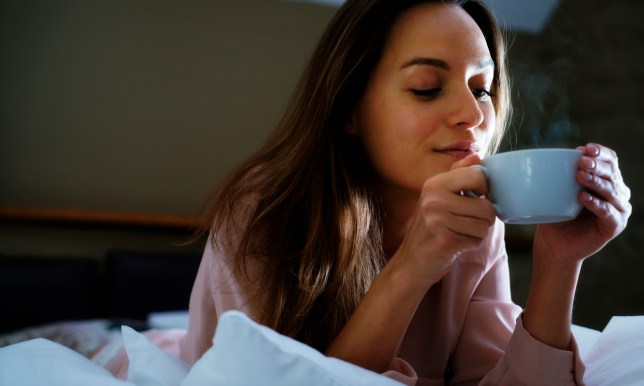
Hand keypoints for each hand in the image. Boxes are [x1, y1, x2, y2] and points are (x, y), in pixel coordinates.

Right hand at [391, 154, 496, 286]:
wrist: (410, 262)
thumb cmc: (429, 229)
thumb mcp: (439, 196)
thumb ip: (458, 175)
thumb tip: (477, 155)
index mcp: (434, 183)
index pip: (478, 176)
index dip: (485, 190)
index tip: (475, 199)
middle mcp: (434, 198)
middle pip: (486, 205)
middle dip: (484, 218)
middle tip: (468, 222)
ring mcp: (437, 219)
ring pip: (484, 225)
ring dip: (477, 233)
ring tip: (459, 233)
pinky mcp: (444, 240)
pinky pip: (476, 240)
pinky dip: (470, 245)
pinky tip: (455, 245)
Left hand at [533, 143, 631, 265]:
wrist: (554, 243)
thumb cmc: (556, 214)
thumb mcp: (558, 190)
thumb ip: (562, 173)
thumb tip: (557, 154)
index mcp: (607, 179)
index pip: (610, 160)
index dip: (601, 152)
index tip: (585, 149)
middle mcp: (617, 192)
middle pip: (612, 173)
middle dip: (598, 166)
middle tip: (582, 162)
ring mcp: (619, 209)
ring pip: (612, 191)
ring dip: (596, 182)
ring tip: (580, 176)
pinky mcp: (615, 226)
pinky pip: (608, 212)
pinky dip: (597, 204)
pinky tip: (583, 198)